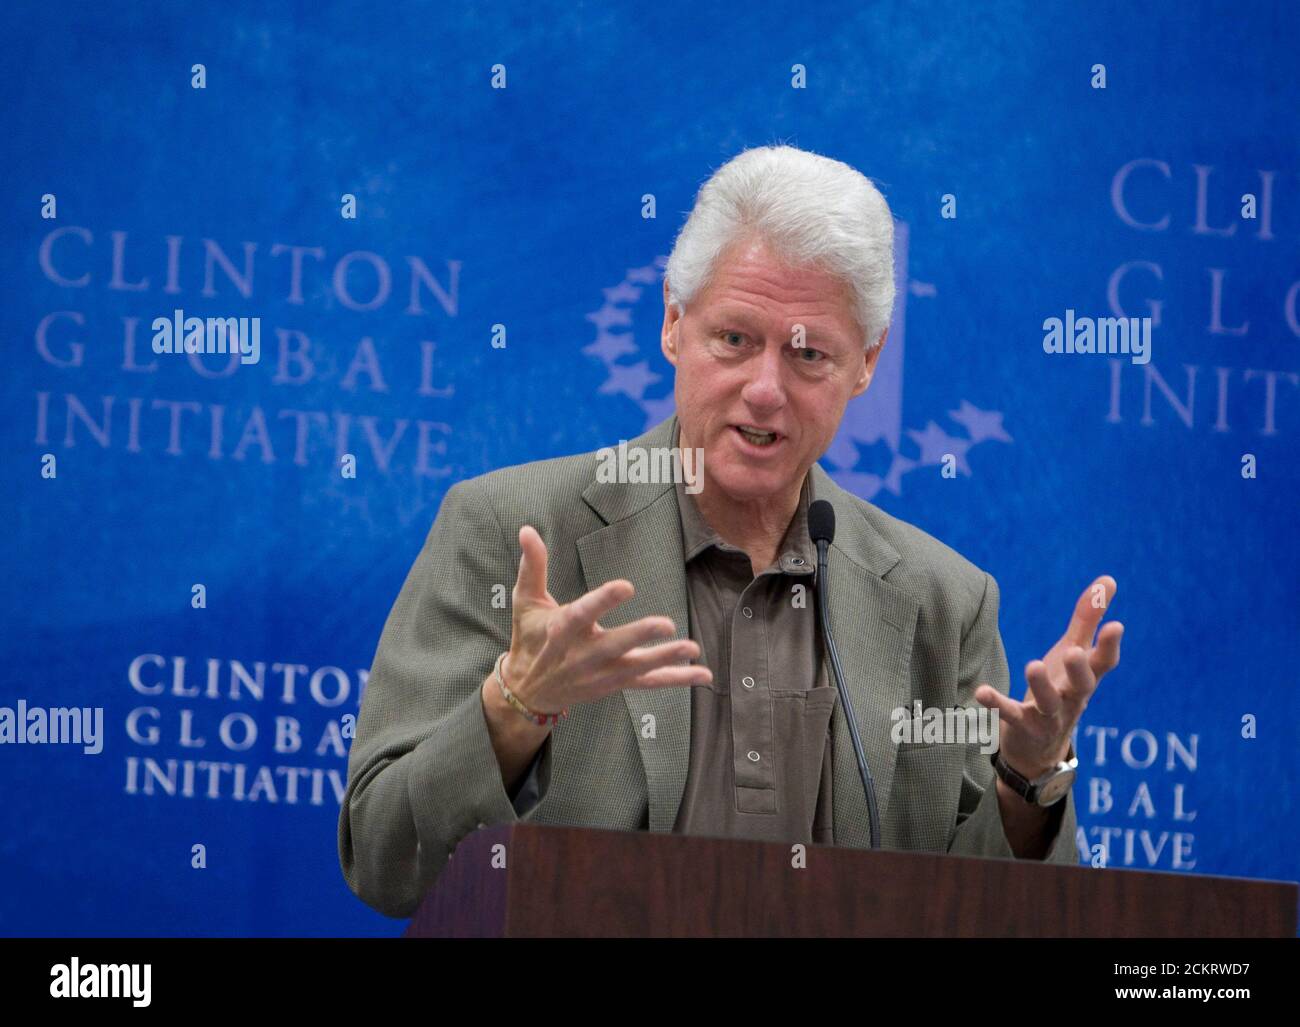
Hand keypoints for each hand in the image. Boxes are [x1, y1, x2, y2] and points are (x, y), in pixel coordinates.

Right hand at [502, 525, 711, 713]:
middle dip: (639, 636)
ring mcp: (601, 673)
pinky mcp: (614, 684)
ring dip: (664, 658)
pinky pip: (648, 684)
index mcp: (561, 630)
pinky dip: (675, 679)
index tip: (625, 586)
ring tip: (691, 648)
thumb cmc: (530, 638)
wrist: (527, 691)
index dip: (603, 601)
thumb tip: (527, 530)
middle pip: (614, 645)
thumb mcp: (526, 601)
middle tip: (666, 624)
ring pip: (635, 667)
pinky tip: (702, 674)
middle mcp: (582, 655)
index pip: (582, 614)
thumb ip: (532, 565)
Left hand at [975, 575, 1123, 780]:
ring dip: (1041, 685)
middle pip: (1083, 685)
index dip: (1110, 645)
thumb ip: (1088, 618)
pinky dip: (997, 704)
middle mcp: (1072, 698)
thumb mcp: (1073, 651)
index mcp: (1086, 678)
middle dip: (1079, 668)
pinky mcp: (1022, 726)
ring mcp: (1049, 716)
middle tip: (1073, 651)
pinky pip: (1010, 715)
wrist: (1040, 746)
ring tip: (1032, 665)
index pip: (1104, 662)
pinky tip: (981, 692)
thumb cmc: (1061, 687)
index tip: (1116, 625)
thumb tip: (1109, 579)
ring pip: (1048, 703)